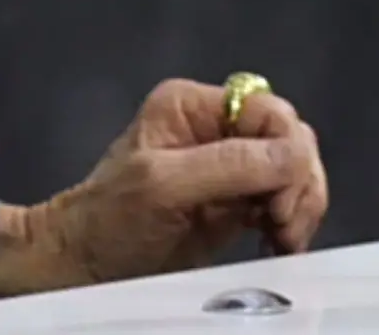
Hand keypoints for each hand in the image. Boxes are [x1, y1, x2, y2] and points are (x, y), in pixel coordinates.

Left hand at [0, 78, 328, 296]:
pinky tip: (280, 242)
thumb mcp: (163, 185)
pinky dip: (292, 221)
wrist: (78, 271)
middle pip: (290, 141)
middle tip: (283, 224)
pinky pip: (286, 201)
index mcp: (195, 106)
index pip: (270, 112)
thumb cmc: (104, 224)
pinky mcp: (237, 203)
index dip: (287, 152)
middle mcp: (218, 129)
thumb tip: (295, 154)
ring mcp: (230, 167)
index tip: (280, 199)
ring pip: (295, 172)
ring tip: (283, 238)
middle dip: (298, 183)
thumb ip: (230, 165)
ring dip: (300, 205)